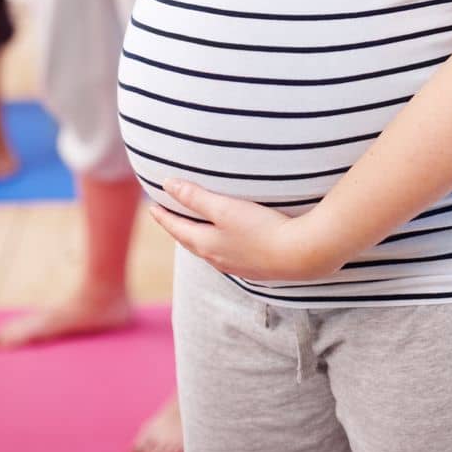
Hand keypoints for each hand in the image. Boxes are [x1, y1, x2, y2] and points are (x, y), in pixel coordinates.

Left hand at [148, 180, 340, 282]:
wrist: (299, 254)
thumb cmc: (260, 228)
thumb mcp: (225, 208)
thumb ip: (196, 197)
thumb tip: (168, 185)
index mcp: (206, 245)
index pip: (177, 229)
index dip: (164, 217)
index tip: (152, 208)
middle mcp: (218, 259)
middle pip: (191, 241)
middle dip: (179, 228)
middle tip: (169, 217)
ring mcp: (236, 265)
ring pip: (209, 250)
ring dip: (198, 237)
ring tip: (195, 227)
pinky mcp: (254, 266)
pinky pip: (226, 255)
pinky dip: (217, 244)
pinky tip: (227, 241)